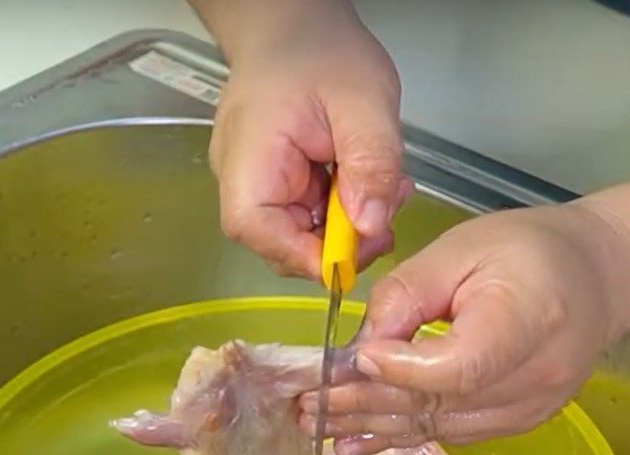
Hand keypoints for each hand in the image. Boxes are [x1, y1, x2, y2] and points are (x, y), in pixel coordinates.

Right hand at [208, 3, 407, 278]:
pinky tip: (367, 183)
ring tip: (384, 189)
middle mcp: (243, 184)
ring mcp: (258, 188)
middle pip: (281, 245)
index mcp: (247, 161)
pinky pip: (308, 218)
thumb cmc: (320, 51)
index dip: (306, 254)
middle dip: (338, 244)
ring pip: (301, 236)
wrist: (295, 26)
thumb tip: (371, 227)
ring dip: (346, 228)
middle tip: (386, 217)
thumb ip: (371, 164)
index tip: (359, 248)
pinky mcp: (278, 187)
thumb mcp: (363, 101)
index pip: (257, 231)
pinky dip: (342, 210)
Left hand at [300, 201, 629, 454]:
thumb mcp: (462, 248)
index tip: (357, 358)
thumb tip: (360, 347)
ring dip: (372, 426)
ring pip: (436, 426)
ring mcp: (527, 410)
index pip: (459, 366)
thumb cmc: (527, 250)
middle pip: (436, 403)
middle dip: (363, 403)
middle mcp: (534, 379)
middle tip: (308, 404)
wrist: (593, 278)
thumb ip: (408, 294)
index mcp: (529, 320)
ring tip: (317, 425)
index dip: (402, 370)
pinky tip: (358, 441)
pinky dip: (399, 435)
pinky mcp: (514, 422)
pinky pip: (448, 433)